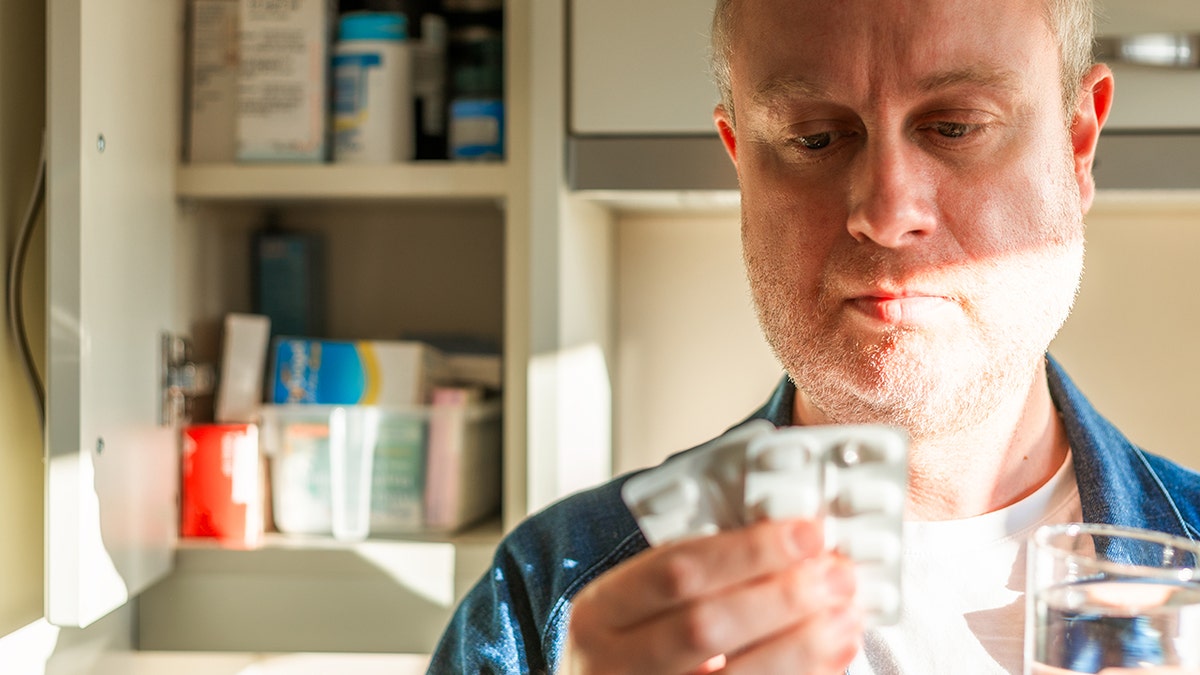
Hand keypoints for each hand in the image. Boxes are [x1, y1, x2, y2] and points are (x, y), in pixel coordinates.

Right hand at [560, 518, 861, 673]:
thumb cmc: (632, 642)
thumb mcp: (638, 600)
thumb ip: (697, 570)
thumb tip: (788, 541)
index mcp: (599, 613)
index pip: (675, 571)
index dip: (748, 551)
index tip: (804, 533)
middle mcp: (614, 664)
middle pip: (705, 626)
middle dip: (781, 596)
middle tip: (834, 574)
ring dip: (803, 642)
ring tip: (845, 612)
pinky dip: (804, 674)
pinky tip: (833, 650)